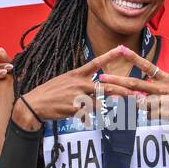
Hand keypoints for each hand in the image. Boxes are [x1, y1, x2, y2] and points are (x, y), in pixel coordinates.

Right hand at [13, 48, 134, 130]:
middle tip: (134, 93)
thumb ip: (80, 83)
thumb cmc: (49, 94)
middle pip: (105, 87)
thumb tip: (94, 87)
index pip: (95, 63)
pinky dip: (88, 117)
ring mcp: (77, 96)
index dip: (109, 56)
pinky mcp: (74, 109)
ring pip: (99, 102)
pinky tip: (83, 118)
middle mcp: (79, 83)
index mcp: (76, 74)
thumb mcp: (64, 81)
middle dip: (121, 91)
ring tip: (111, 109)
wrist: (34, 104)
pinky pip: (88, 114)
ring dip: (105, 107)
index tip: (121, 49)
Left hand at [97, 46, 168, 140]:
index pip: (147, 65)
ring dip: (132, 103)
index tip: (121, 49)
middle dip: (116, 80)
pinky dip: (149, 115)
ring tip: (128, 103)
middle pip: (135, 83)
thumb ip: (160, 87)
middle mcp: (163, 87)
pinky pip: (148, 114)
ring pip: (139, 101)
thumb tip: (145, 90)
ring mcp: (162, 99)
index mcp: (166, 78)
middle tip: (102, 79)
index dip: (133, 57)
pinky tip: (158, 114)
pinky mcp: (164, 112)